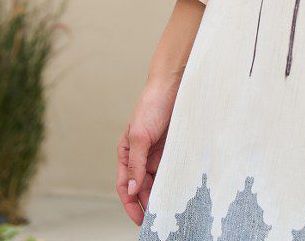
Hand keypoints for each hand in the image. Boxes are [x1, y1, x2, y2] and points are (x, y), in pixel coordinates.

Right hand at [117, 74, 181, 224]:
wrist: (174, 84)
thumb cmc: (152, 105)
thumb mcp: (140, 135)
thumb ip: (135, 163)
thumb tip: (131, 189)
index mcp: (127, 152)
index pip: (125, 185)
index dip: (130, 204)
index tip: (139, 220)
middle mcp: (141, 156)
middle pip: (142, 187)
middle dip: (147, 203)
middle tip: (158, 219)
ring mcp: (157, 153)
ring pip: (157, 181)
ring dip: (161, 194)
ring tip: (169, 209)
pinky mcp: (172, 149)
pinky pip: (171, 170)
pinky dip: (173, 181)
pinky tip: (179, 191)